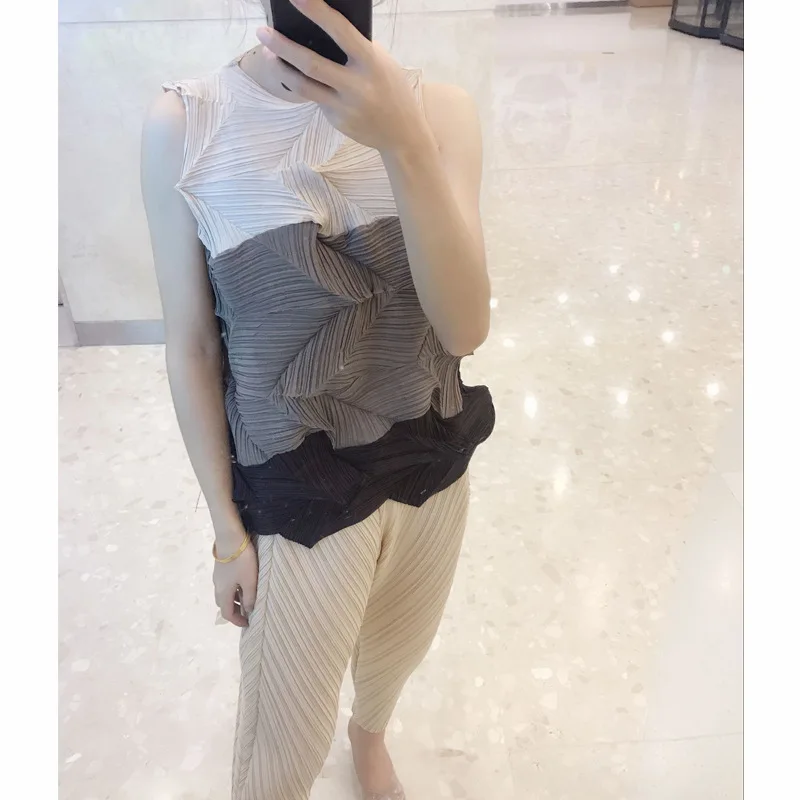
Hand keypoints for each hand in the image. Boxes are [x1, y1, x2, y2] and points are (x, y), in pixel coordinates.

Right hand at [213, 527, 257, 627]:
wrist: (230, 538)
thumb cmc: (242, 561)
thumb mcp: (249, 581)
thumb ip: (249, 597)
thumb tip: (248, 610)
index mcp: (223, 593)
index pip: (227, 613)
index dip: (237, 621)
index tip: (248, 623)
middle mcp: (217, 586)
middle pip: (224, 604)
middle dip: (235, 611)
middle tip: (248, 612)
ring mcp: (218, 576)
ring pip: (225, 594)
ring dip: (235, 599)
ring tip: (248, 598)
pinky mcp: (221, 567)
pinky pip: (226, 585)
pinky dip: (234, 589)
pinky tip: (243, 583)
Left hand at [255, 0, 432, 153]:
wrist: (402, 134)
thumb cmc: (390, 88)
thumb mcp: (381, 63)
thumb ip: (356, 48)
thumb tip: (320, 32)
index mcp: (370, 62)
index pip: (340, 31)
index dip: (316, 11)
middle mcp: (356, 86)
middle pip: (310, 63)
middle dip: (282, 46)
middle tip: (262, 31)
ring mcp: (345, 106)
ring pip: (303, 85)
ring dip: (282, 68)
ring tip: (268, 53)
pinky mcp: (336, 121)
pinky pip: (314, 98)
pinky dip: (303, 84)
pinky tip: (295, 75)